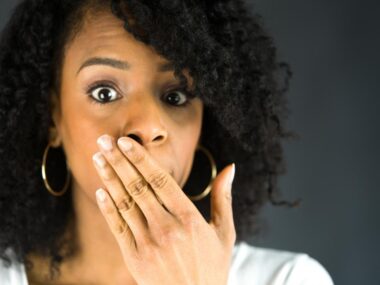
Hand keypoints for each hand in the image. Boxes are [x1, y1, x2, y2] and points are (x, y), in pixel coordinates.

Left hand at [92, 134, 235, 284]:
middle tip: (105, 139)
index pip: (160, 180)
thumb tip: (230, 168)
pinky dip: (108, 208)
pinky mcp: (134, 258)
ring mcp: (148, 243)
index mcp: (189, 218)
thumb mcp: (224, 232)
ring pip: (125, 204)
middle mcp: (166, 228)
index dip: (141, 159)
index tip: (127, 141)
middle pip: (138, 187)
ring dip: (109, 178)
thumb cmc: (212, 267)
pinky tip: (100, 190)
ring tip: (98, 157)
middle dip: (119, 161)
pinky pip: (118, 227)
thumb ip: (223, 198)